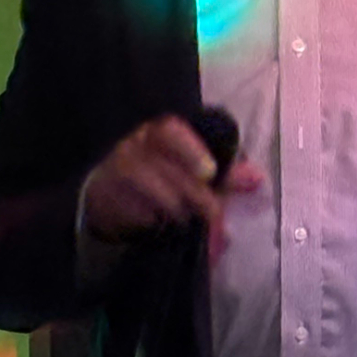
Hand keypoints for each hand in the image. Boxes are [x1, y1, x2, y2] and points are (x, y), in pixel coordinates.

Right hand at [80, 115, 261, 250]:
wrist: (106, 199)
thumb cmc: (157, 181)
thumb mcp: (192, 175)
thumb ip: (224, 177)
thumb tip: (256, 178)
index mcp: (158, 134)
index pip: (170, 130)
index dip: (190, 149)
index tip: (210, 173)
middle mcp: (134, 146)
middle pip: (162, 162)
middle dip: (191, 190)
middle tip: (213, 214)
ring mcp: (114, 169)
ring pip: (145, 182)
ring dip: (173, 206)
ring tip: (189, 222)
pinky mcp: (100, 193)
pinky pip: (125, 204)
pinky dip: (146, 217)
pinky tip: (158, 226)